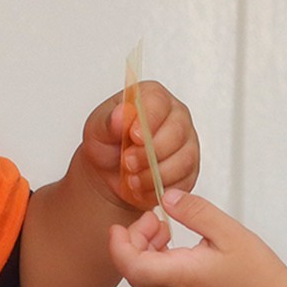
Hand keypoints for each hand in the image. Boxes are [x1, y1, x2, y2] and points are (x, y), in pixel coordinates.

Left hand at [81, 81, 198, 211]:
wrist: (109, 173)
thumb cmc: (107, 144)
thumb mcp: (97, 130)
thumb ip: (108, 121)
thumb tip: (121, 114)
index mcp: (153, 98)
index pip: (159, 102)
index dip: (148, 120)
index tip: (133, 136)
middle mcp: (175, 117)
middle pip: (176, 131)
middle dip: (150, 152)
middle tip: (128, 162)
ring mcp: (186, 143)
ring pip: (183, 159)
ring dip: (153, 173)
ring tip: (131, 178)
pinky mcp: (189, 170)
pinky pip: (183, 180)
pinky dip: (159, 187)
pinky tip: (142, 187)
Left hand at [108, 189, 286, 286]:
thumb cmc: (258, 275)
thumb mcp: (227, 231)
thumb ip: (193, 211)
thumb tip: (167, 198)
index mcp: (179, 277)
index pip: (130, 265)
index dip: (119, 244)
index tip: (121, 224)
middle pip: (132, 272)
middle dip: (134, 242)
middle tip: (155, 219)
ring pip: (142, 281)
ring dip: (144, 253)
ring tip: (166, 231)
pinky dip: (154, 266)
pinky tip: (175, 249)